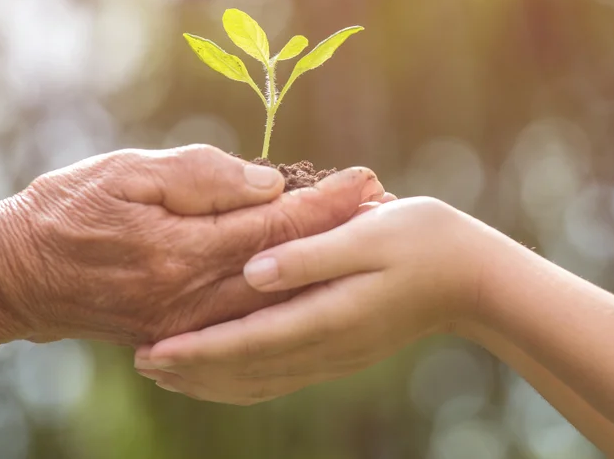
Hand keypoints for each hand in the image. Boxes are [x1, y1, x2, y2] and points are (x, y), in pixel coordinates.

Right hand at [0, 145, 384, 345]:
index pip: (274, 227)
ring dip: (323, 270)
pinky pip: (247, 324)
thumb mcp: (128, 173)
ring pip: (275, 300)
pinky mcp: (179, 333)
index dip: (323, 203)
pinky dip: (287, 304)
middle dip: (340, 237)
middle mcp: (193, 298)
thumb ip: (200, 178)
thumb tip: (268, 185)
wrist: (17, 274)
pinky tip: (313, 290)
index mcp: (183, 251)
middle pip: (287, 269)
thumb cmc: (68, 209)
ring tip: (363, 242)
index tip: (365, 180)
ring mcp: (188, 324)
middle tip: (386, 211)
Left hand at [133, 197, 487, 403]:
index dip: (197, 351)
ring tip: (168, 371)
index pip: (248, 342)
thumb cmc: (423, 240)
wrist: (472, 276)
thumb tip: (252, 270)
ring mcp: (335, 354)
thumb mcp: (368, 233)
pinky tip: (222, 370)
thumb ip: (309, 254)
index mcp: (330, 315)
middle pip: (246, 371)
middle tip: (142, 364)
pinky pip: (280, 376)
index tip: (152, 353)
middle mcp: (327, 346)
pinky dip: (242, 378)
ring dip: (211, 379)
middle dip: (192, 371)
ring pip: (260, 380)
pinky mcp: (340, 351)